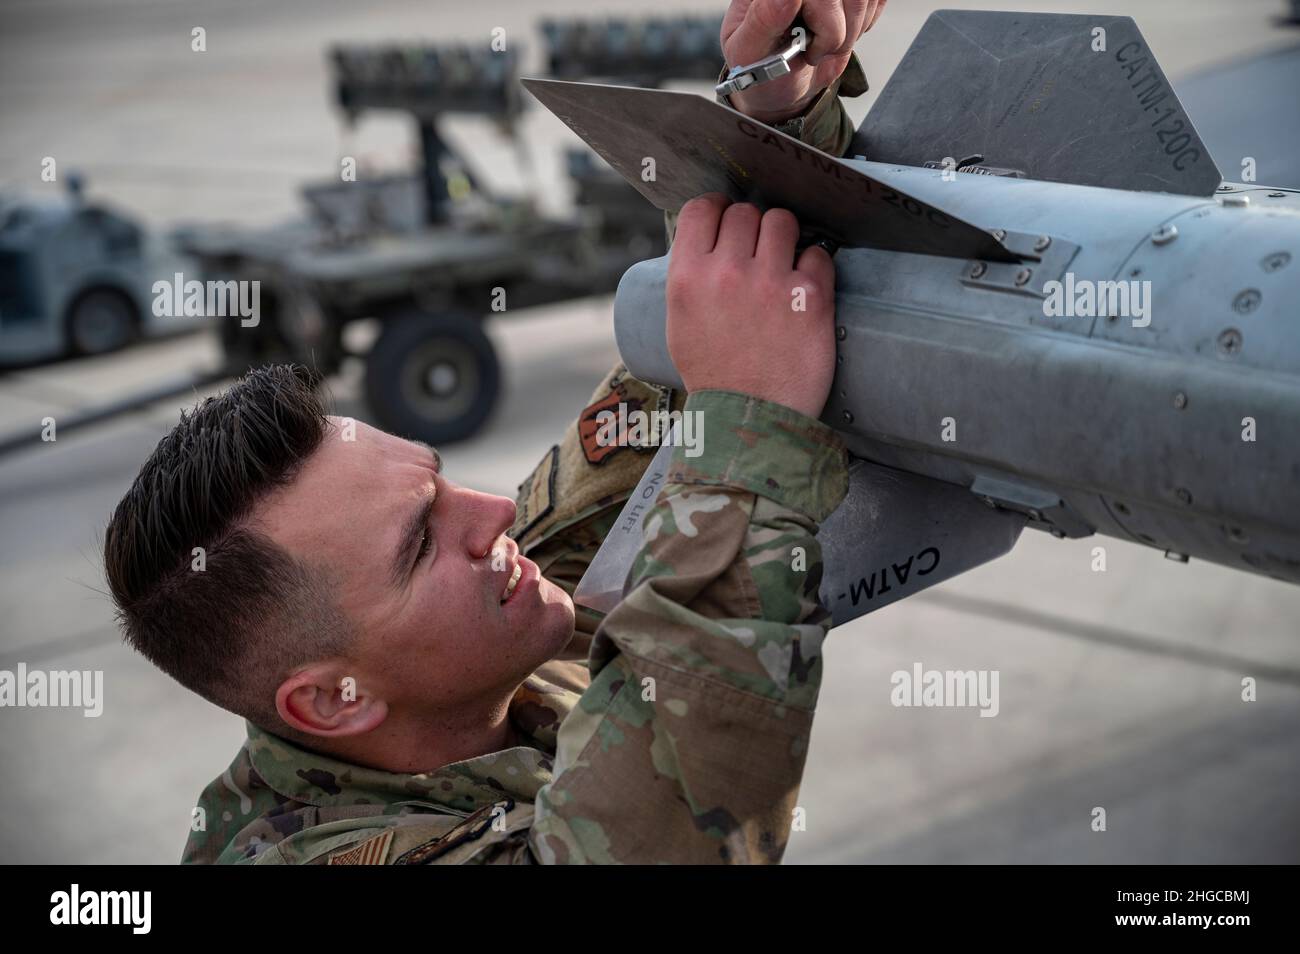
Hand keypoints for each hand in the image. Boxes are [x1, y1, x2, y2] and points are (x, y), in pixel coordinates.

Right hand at [666, 194, 835, 419]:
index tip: (727, 219)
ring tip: (784, 264)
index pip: (702, 208)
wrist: (749, 421)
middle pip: (745, 212)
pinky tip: (805, 290)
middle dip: (752, 227)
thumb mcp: (679, 324)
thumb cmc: (715, 377)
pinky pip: (818, 254)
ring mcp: (770, 283)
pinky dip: (814, 267)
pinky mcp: (810, 298)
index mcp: (687, 278)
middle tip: (758, 252)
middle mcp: (726, 273)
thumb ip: (690, 279)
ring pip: (782, 221)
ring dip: (785, 237)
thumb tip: (708, 242)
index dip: (718, 209)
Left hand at [722, 0, 886, 123]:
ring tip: (826, 46)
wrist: (782, 84)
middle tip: (816, 50)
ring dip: (851, 31)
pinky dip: (864, 23)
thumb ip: (763, 20)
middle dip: (835, 30)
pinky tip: (841, 34)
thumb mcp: (749, 52)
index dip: (820, 12)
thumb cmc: (758, 67)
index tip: (808, 36)